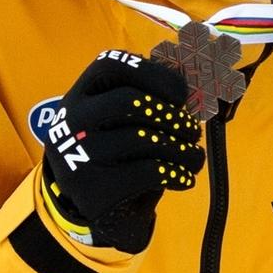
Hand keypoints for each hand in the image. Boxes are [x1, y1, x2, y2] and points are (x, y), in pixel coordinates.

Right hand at [37, 50, 206, 252]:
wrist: (93, 207)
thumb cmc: (120, 154)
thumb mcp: (124, 122)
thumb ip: (153, 98)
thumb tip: (200, 80)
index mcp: (80, 95)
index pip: (111, 65)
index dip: (154, 73)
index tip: (182, 93)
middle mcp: (72, 120)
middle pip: (128, 101)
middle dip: (171, 114)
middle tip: (192, 130)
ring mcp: (78, 155)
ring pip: (144, 139)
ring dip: (183, 148)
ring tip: (193, 156)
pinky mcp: (94, 188)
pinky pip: (149, 172)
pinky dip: (178, 173)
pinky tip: (184, 177)